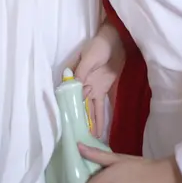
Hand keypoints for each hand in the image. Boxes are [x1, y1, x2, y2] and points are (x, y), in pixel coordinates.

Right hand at [74, 22, 124, 137]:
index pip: (65, 94)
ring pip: (87, 110)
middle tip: (76, 139)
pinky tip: (98, 133)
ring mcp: (90, 89)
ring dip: (87, 124)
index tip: (65, 124)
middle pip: (75, 105)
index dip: (65, 108)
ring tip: (87, 141)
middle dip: (76, 121)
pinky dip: (99, 120)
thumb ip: (82, 73)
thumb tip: (77, 91)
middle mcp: (78, 85)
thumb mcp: (89, 57)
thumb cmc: (99, 45)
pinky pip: (99, 108)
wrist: (116, 41)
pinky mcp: (101, 92)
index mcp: (71, 75)